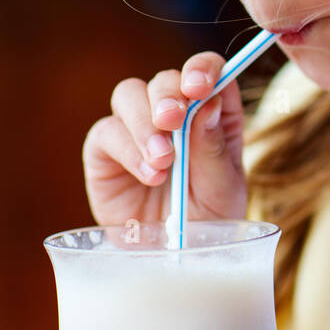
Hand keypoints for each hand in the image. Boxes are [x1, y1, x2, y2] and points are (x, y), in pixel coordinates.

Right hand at [83, 51, 247, 226]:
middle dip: (169, 94)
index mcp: (212, 112)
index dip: (202, 68)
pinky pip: (106, 132)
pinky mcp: (105, 151)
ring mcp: (136, 129)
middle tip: (173, 120)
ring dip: (144, 121)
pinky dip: (126, 149)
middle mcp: (173, 114)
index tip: (199, 86)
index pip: (207, 69)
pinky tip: (148, 174)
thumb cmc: (207, 221)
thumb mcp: (224, 189)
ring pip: (130, 94)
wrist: (173, 260)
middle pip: (165, 78)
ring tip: (163, 160)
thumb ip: (215, 148)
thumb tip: (208, 103)